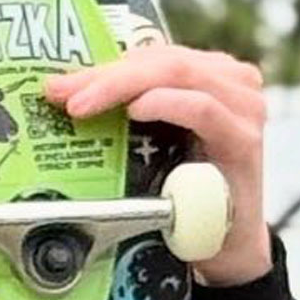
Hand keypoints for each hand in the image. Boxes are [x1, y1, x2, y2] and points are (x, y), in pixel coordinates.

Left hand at [44, 45, 271, 285]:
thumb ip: (121, 113)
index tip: (55, 86)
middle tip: (60, 94)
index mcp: (205, 75)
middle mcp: (230, 83)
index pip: (147, 57)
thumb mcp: (147, 144)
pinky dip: (166, 103)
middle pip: (160, 60)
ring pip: (179, 74)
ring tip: (82, 104)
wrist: (221, 243)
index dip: (100, 67)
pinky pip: (203, 108)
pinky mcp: (245, 139)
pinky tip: (135, 109)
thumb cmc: (179, 191)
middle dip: (103, 76)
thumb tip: (58, 94)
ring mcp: (243, 107)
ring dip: (122, 86)